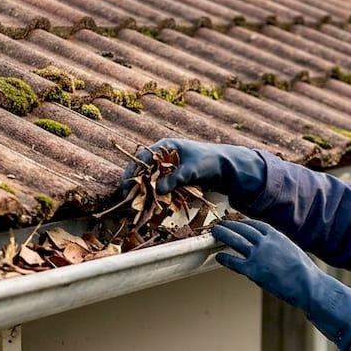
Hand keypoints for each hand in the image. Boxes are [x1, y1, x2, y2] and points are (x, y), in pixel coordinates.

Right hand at [121, 138, 266, 200]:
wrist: (225, 169)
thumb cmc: (209, 162)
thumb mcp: (192, 170)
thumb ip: (175, 179)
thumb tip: (158, 190)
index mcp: (165, 146)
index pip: (142, 157)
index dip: (132, 171)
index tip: (125, 184)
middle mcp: (163, 155)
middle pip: (143, 169)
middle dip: (134, 182)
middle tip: (125, 196)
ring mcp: (167, 167)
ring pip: (149, 179)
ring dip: (142, 190)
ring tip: (134, 203)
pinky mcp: (172, 178)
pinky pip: (158, 186)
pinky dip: (153, 194)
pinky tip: (148, 204)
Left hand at [212, 219, 350, 348]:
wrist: (308, 286)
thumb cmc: (303, 272)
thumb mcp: (292, 250)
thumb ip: (277, 246)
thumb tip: (269, 248)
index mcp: (276, 235)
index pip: (255, 224)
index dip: (242, 222)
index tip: (235, 221)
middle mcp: (266, 242)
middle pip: (242, 229)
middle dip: (229, 225)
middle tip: (220, 224)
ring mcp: (258, 255)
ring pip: (235, 240)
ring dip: (223, 235)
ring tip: (214, 233)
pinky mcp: (253, 270)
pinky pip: (234, 262)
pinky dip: (225, 258)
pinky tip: (218, 256)